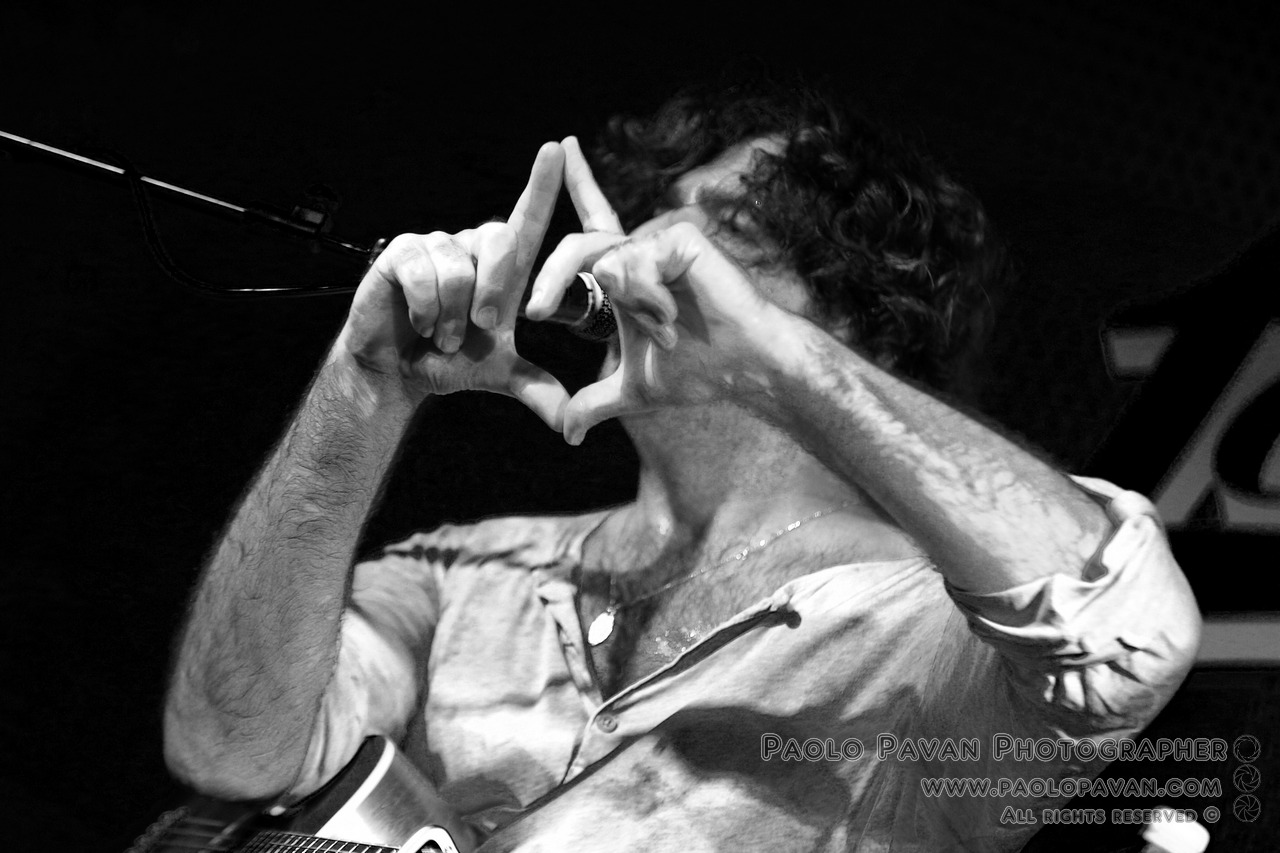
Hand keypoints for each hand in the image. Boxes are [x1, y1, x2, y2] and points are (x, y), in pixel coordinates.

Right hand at [334, 142, 569, 428]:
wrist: (398, 374)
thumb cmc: (448, 363)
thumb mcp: (500, 377)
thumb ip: (538, 390)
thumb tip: (572, 423)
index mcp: (502, 270)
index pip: (527, 219)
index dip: (541, 185)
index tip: (557, 148)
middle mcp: (471, 248)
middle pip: (499, 240)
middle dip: (491, 292)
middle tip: (477, 328)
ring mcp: (436, 246)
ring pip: (458, 267)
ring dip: (450, 313)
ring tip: (439, 333)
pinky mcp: (401, 252)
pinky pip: (423, 271)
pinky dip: (425, 307)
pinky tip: (418, 322)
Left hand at [528, 138, 786, 444]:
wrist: (745, 367)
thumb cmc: (700, 371)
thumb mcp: (633, 389)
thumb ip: (595, 404)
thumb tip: (567, 434)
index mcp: (626, 273)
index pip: (590, 228)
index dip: (580, 185)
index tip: (562, 148)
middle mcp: (639, 250)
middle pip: (575, 249)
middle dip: (550, 280)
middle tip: (532, 311)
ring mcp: (660, 241)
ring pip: (606, 264)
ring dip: (630, 309)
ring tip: (665, 327)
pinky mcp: (679, 237)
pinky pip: (634, 264)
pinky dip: (647, 299)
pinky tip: (675, 313)